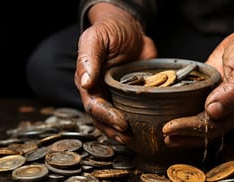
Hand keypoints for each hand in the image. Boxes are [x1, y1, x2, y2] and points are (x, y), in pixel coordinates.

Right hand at [74, 3, 156, 143]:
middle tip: (129, 137)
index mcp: (88, 81)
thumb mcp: (97, 39)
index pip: (93, 105)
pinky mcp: (132, 93)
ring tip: (136, 140)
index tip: (121, 124)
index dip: (106, 117)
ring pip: (116, 118)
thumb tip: (85, 82)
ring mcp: (117, 94)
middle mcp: (101, 91)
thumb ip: (89, 59)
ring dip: (124, 131)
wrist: (130, 27)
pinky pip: (134, 110)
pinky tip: (148, 127)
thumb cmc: (109, 30)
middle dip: (114, 130)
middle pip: (103, 118)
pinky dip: (139, 120)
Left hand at [163, 17, 233, 147]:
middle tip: (164, 135)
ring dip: (183, 130)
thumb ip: (233, 91)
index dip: (190, 128)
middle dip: (183, 133)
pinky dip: (184, 114)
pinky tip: (171, 117)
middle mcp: (230, 110)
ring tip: (165, 135)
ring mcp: (220, 103)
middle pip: (205, 129)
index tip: (171, 128)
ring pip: (200, 122)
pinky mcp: (211, 93)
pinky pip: (196, 107)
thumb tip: (214, 110)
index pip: (212, 126)